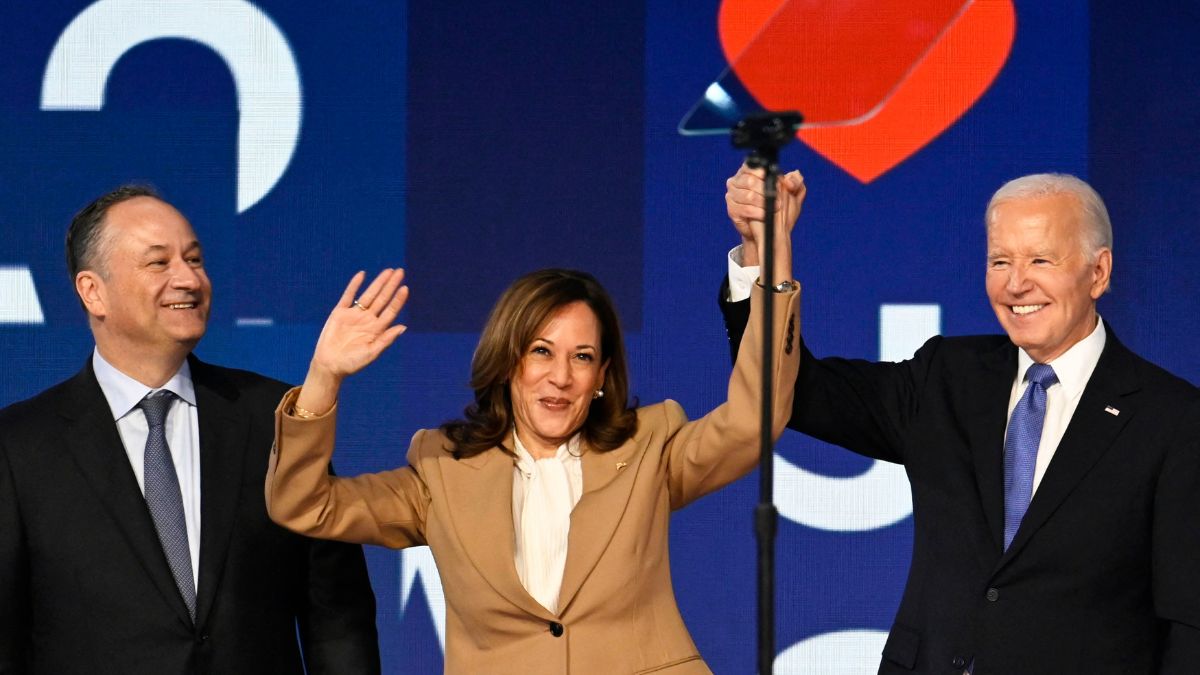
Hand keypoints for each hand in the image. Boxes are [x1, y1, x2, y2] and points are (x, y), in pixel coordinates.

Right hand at [297, 268, 408, 414]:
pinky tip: (362, 275)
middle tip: (400, 271)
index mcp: (377, 329)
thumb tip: (403, 327)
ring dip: (378, 283)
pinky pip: (348, 296)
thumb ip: (386, 339)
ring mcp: (354, 315)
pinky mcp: (340, 313)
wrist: (329, 365)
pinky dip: (354, 285)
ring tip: (388, 271)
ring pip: (369, 295)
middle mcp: (367, 320)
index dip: (398, 300)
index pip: (390, 311)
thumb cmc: (352, 363)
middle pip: (382, 299)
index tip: (405, 288)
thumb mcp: (372, 352)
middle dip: (391, 285)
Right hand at [725, 163, 804, 266]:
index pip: (751, 165)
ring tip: (774, 208)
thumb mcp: (792, 193)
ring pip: (748, 195)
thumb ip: (796, 181)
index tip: (772, 179)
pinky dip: (757, 212)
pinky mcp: (732, 209)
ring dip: (763, 202)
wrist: (768, 230)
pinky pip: (744, 209)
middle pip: (749, 180)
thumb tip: (788, 179)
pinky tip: (764, 215)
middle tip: (778, 198)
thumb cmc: (778, 207)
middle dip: (766, 190)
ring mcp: (732, 195)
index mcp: (749, 171)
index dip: (762, 171)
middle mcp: (737, 181)